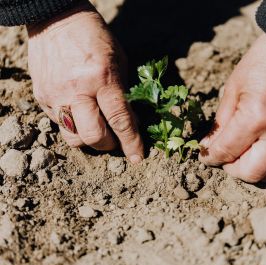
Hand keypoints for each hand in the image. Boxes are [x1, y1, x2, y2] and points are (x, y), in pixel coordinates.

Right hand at [27, 1, 143, 162]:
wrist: (56, 20)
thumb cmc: (95, 38)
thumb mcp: (119, 62)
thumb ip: (124, 94)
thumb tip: (131, 123)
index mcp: (102, 78)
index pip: (119, 120)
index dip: (131, 142)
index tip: (138, 157)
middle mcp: (77, 90)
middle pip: (94, 137)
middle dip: (109, 145)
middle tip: (115, 139)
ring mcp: (56, 95)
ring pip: (73, 138)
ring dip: (90, 140)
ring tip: (97, 128)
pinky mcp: (41, 97)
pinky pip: (59, 124)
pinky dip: (74, 126)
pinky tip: (80, 114)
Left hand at [199, 34, 265, 182]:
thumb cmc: (260, 65)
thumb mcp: (232, 90)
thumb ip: (220, 124)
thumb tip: (209, 147)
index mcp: (254, 118)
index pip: (227, 152)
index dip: (210, 157)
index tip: (204, 155)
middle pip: (250, 173)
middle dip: (231, 169)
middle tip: (223, 157)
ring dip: (250, 169)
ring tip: (240, 153)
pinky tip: (258, 145)